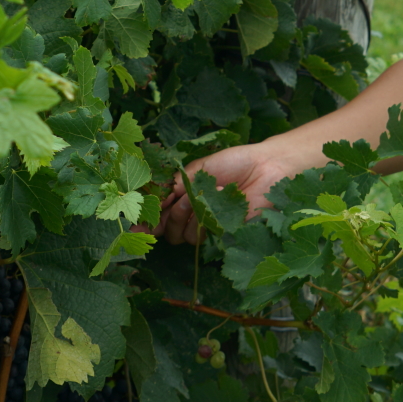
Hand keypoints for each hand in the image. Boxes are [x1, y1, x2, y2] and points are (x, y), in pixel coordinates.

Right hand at [153, 140, 306, 244]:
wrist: (265, 168)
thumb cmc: (233, 163)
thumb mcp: (198, 170)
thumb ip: (175, 186)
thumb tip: (154, 201)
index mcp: (185, 194)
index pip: (159, 211)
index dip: (146, 219)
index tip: (137, 224)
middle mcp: (193, 212)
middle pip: (167, 228)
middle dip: (165, 217)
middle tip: (177, 201)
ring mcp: (207, 224)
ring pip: (182, 236)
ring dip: (184, 218)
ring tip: (198, 200)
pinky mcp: (222, 233)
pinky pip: (201, 238)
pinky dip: (202, 223)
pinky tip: (213, 206)